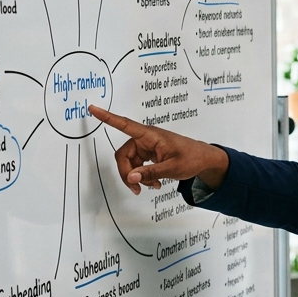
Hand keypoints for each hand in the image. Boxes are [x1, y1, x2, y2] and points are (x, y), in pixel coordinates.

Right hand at [88, 105, 228, 194]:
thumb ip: (150, 173)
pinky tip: (153, 184)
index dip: (107, 117)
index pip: (125, 124)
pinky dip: (142, 176)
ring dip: (137, 177)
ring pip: (130, 163)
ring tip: (152, 186)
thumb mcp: (172, 168)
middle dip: (127, 173)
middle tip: (137, 188)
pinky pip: (137, 166)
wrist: (204, 159)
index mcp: (150, 135)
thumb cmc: (192, 158)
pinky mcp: (149, 154)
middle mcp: (146, 139)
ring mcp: (147, 146)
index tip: (93, 108)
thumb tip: (130, 178)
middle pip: (123, 155)